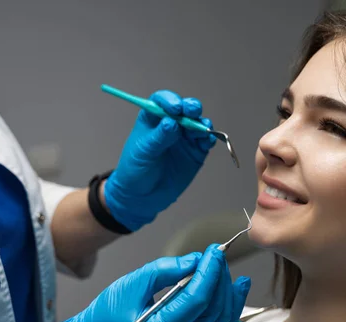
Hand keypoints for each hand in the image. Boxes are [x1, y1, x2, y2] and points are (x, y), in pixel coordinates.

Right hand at [27, 244, 249, 321]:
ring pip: (221, 321)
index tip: (214, 252)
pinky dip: (229, 306)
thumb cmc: (108, 312)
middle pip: (212, 311)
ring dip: (227, 291)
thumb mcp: (132, 282)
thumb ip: (166, 270)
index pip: (196, 302)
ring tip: (222, 267)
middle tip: (216, 254)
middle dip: (219, 278)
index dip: (209, 273)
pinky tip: (236, 287)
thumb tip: (197, 260)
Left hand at [103, 90, 216, 230]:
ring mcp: (185, 138)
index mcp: (153, 119)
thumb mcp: (143, 152)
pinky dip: (209, 139)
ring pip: (198, 123)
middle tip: (192, 112)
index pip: (163, 101)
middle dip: (191, 107)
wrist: (142, 197)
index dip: (170, 100)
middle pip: (185, 108)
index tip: (175, 108)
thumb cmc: (135, 170)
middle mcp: (171, 124)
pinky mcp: (196, 152)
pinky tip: (208, 140)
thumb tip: (172, 122)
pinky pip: (205, 141)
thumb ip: (159, 137)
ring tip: (202, 129)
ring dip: (202, 123)